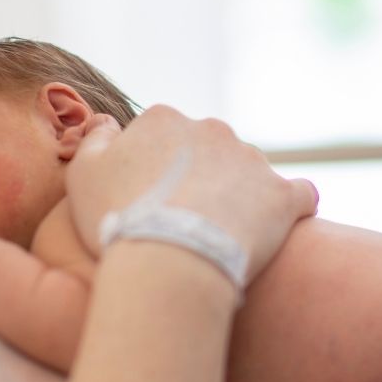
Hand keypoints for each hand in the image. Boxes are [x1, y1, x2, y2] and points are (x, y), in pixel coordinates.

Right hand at [65, 106, 318, 282]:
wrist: (169, 261)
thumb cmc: (117, 219)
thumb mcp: (82, 174)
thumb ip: (94, 140)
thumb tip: (107, 122)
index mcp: (164, 119)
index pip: (161, 138)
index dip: (153, 170)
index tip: (147, 201)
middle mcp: (212, 129)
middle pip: (206, 150)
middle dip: (198, 177)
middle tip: (182, 220)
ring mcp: (252, 160)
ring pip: (247, 172)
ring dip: (238, 195)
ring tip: (221, 234)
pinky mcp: (283, 196)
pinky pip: (298, 194)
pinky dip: (290, 208)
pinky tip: (279, 227)